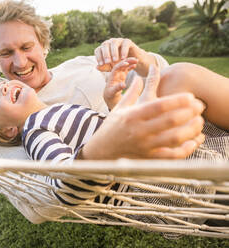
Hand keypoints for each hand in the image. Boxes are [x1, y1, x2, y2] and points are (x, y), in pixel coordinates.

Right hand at [82, 76, 204, 158]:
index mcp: (132, 116)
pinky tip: (194, 140)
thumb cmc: (111, 128)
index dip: (177, 100)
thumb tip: (138, 76)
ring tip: (200, 121)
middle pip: (170, 120)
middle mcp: (139, 131)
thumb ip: (131, 93)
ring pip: (174, 138)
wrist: (100, 152)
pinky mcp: (149, 158)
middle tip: (200, 105)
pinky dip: (186, 149)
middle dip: (189, 112)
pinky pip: (172, 156)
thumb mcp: (118, 109)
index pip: (158, 106)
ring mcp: (145, 146)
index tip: (190, 96)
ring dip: (191, 129)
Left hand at [94, 38, 155, 76]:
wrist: (131, 62)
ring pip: (114, 43)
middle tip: (107, 62)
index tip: (101, 64)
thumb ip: (104, 67)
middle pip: (105, 45)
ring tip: (115, 61)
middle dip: (105, 54)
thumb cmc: (118, 64)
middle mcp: (110, 42)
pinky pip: (125, 44)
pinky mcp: (127, 41)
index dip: (99, 57)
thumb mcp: (110, 67)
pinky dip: (123, 51)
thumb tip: (96, 67)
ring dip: (114, 52)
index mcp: (104, 48)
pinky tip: (123, 58)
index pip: (98, 50)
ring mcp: (119, 40)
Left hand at [103, 58, 137, 109]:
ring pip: (124, 66)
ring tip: (136, 60)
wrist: (110, 95)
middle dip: (127, 61)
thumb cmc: (110, 94)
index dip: (121, 65)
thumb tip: (123, 85)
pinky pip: (126, 69)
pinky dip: (130, 67)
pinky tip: (135, 65)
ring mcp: (119, 74)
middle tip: (134, 59)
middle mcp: (115, 73)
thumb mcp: (113, 92)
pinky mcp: (122, 76)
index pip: (116, 68)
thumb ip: (117, 88)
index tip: (126, 63)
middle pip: (121, 64)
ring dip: (130, 62)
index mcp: (112, 76)